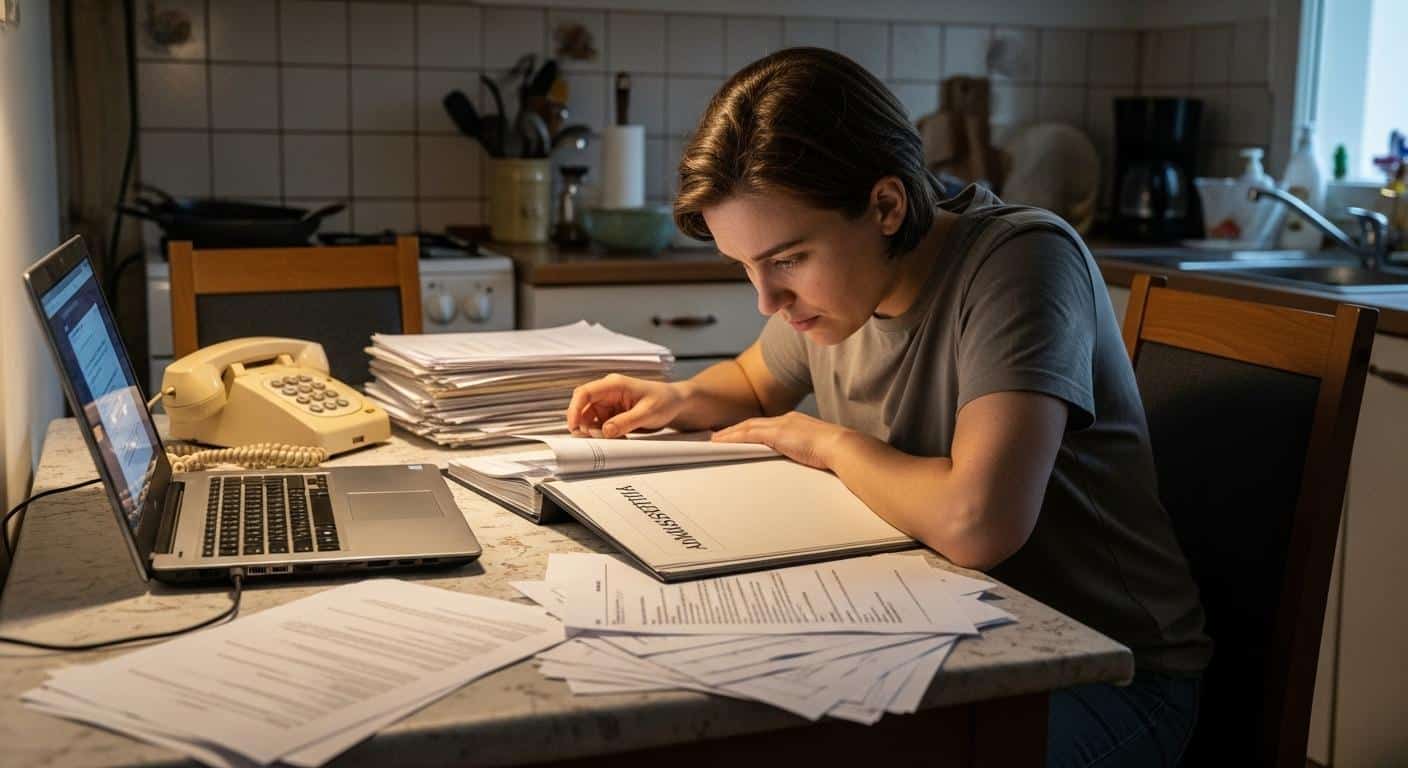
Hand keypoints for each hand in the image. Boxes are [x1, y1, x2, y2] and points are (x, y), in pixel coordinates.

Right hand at [566, 374, 688, 437]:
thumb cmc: (665, 400)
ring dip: (595, 432)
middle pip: (583, 408)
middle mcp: (608, 392)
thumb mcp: (648, 412)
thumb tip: (605, 431)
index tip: (574, 427)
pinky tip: (618, 438)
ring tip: (612, 440)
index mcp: (614, 385)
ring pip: (590, 419)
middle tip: (595, 439)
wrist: (676, 403)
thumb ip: (626, 422)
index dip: (574, 409)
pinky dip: (604, 435)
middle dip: (584, 425)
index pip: (584, 393)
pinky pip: (600, 425)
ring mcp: (609, 403)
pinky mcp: (613, 414)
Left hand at [711, 411, 853, 469]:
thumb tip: (803, 462)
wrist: (842, 447)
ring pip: (747, 427)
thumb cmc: (835, 453)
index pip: (766, 425)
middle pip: (753, 423)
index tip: (738, 435)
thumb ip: (804, 453)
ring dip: (729, 433)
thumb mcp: (816, 450)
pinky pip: (749, 435)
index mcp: (795, 423)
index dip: (750, 429)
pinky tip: (723, 442)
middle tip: (718, 435)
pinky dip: (734, 438)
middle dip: (735, 429)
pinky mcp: (777, 434)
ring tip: (715, 440)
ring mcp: (781, 425)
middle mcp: (786, 420)